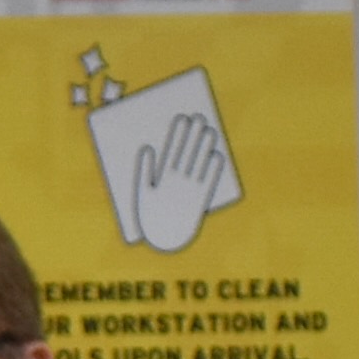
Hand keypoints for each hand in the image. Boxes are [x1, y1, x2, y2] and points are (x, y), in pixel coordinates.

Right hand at [132, 111, 228, 252]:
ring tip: (209, 130)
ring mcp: (191, 190)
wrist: (165, 241)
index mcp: (162, 179)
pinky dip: (214, 169)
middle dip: (193, 134)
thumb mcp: (141, 194)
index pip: (172, 150)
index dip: (177, 133)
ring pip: (200, 163)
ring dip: (205, 146)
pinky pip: (210, 181)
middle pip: (187, 153)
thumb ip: (143, 171)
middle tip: (199, 117)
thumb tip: (146, 148)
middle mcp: (178, 182)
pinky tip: (217, 156)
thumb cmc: (151, 217)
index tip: (182, 118)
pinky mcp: (202, 200)